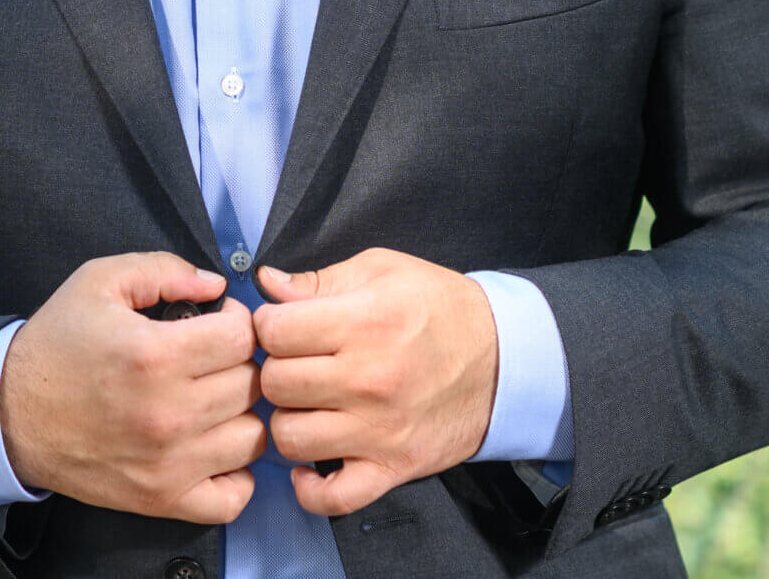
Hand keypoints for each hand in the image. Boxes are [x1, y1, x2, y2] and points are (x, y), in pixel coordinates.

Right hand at [0, 252, 265, 522]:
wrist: (11, 413)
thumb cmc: (59, 344)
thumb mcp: (102, 281)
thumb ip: (165, 270)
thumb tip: (216, 285)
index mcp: (155, 355)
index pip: (242, 337)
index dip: (236, 319)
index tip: (219, 320)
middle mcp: (169, 413)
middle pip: (252, 384)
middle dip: (240, 361)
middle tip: (214, 356)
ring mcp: (169, 463)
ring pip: (253, 436)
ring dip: (241, 412)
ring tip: (216, 397)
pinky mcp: (162, 499)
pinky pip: (233, 497)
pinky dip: (236, 473)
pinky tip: (215, 444)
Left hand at [253, 248, 497, 516]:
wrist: (502, 358)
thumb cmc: (439, 307)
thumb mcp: (382, 271)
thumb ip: (320, 280)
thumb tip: (266, 283)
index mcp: (363, 322)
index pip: (274, 331)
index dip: (267, 325)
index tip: (280, 326)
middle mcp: (368, 379)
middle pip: (276, 383)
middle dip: (275, 368)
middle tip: (293, 361)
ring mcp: (379, 431)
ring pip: (291, 437)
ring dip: (288, 419)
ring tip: (305, 402)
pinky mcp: (392, 468)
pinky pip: (333, 497)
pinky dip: (311, 488)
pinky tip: (308, 462)